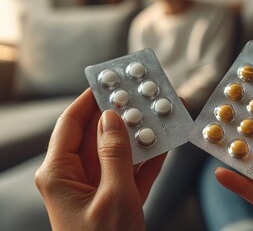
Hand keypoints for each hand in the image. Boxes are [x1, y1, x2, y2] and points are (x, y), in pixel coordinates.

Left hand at [35, 89, 165, 230]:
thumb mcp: (113, 196)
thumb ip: (114, 154)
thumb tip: (113, 117)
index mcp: (60, 174)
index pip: (72, 125)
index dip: (90, 100)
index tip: (108, 82)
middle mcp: (76, 177)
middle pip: (97, 135)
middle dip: (121, 116)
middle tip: (141, 96)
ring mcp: (98, 188)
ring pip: (118, 151)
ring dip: (139, 136)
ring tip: (158, 115)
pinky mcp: (117, 198)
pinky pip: (132, 171)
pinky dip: (148, 159)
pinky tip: (164, 143)